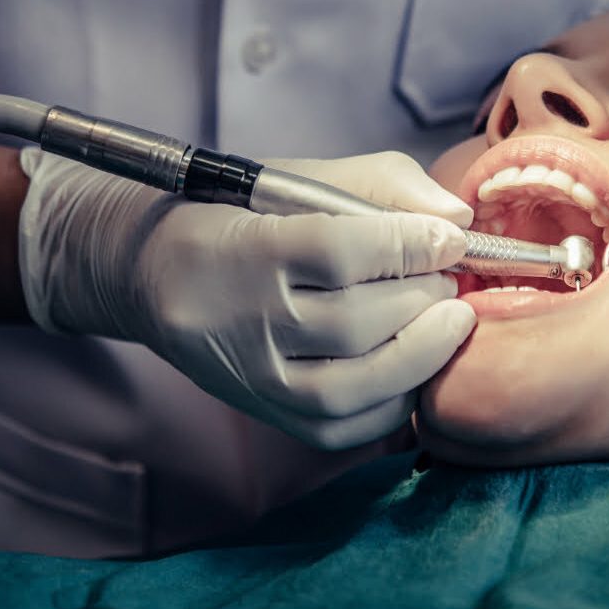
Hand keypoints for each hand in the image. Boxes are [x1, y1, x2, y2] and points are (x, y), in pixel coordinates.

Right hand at [19, 148, 476, 449]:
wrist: (151, 274)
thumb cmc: (239, 217)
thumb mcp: (298, 180)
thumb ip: (381, 186)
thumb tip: (456, 222)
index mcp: (245, 248)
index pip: (339, 251)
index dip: (407, 245)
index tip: (450, 240)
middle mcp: (242, 319)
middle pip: (354, 322)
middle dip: (423, 299)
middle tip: (451, 280)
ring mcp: (251, 376)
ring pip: (351, 385)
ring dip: (420, 354)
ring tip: (449, 322)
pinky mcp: (263, 412)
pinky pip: (342, 427)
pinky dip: (393, 402)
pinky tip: (415, 369)